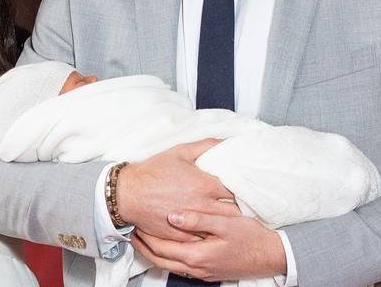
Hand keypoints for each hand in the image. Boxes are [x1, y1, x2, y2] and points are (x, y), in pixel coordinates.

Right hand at [116, 139, 239, 240]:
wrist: (128, 194)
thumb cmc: (153, 172)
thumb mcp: (180, 152)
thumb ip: (207, 146)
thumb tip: (227, 142)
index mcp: (204, 185)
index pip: (238, 190)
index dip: (247, 189)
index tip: (252, 188)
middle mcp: (201, 206)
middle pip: (235, 212)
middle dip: (244, 209)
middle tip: (250, 206)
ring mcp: (193, 224)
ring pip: (222, 228)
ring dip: (231, 224)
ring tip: (240, 220)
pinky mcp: (183, 236)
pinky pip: (205, 238)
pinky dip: (213, 235)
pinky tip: (219, 232)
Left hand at [132, 211, 285, 281]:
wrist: (271, 256)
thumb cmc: (251, 238)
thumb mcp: (226, 223)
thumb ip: (198, 219)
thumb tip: (172, 216)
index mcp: (197, 255)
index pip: (160, 247)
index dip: (145, 235)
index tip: (136, 222)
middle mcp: (196, 268)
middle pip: (159, 259)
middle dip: (143, 246)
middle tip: (132, 231)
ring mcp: (202, 272)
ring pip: (168, 265)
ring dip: (153, 252)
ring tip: (144, 237)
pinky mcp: (208, 272)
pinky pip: (180, 266)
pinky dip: (168, 256)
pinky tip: (168, 246)